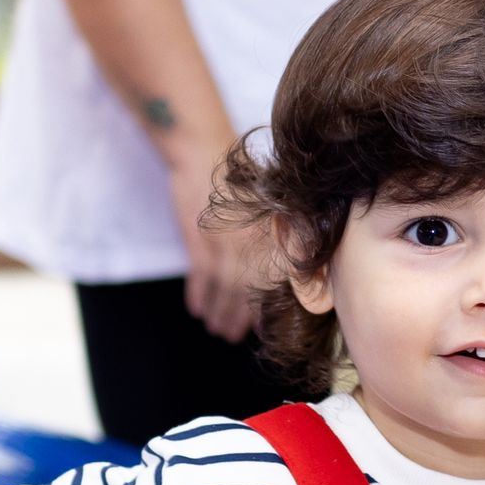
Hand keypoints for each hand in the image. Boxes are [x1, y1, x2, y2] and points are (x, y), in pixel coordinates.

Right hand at [171, 152, 261, 344]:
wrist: (203, 149)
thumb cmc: (239, 174)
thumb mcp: (268, 202)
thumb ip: (280, 233)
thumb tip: (287, 267)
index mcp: (273, 236)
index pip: (274, 282)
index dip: (267, 309)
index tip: (265, 329)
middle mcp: (252, 244)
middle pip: (247, 293)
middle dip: (239, 318)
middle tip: (233, 335)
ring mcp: (224, 243)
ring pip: (223, 290)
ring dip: (218, 312)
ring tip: (216, 328)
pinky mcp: (198, 240)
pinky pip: (200, 277)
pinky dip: (198, 294)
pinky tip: (196, 308)